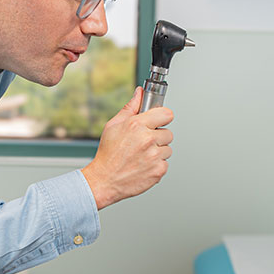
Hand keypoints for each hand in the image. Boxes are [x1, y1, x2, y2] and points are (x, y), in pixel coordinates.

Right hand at [81, 87, 173, 208]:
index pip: (167, 114)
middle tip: (144, 143)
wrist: (104, 180)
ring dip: (158, 152)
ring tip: (142, 155)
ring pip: (168, 149)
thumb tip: (139, 93)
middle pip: (168, 133)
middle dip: (158, 137)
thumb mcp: (113, 125)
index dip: (162, 118)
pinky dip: (157, 165)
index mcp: (137, 125)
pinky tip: (144, 165)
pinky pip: (165, 163)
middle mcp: (148, 140)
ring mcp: (154, 156)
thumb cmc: (108, 154)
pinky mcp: (159, 170)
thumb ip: (130, 107)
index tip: (158, 122)